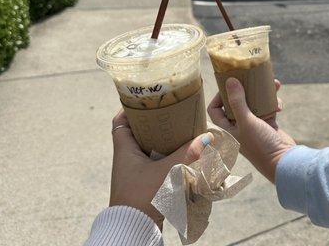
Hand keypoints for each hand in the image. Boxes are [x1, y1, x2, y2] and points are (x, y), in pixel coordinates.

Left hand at [109, 109, 213, 225]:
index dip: (130, 108)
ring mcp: (134, 172)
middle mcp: (126, 159)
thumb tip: (207, 138)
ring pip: (146, 148)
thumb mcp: (166, 171)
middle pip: (136, 132)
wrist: (134, 228)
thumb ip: (187, 154)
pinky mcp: (142, 184)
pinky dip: (164, 156)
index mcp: (124, 150)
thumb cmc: (143, 196)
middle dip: (152, 123)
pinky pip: (152, 163)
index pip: (120, 121)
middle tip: (169, 114)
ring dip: (160, 140)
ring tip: (178, 130)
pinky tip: (179, 155)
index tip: (146, 100)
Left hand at [207, 78, 294, 182]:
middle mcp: (238, 126)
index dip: (218, 96)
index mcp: (227, 128)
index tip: (229, 84)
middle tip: (250, 78)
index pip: (215, 109)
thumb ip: (237, 101)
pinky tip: (279, 105)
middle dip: (245, 90)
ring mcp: (254, 125)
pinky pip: (267, 108)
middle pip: (236, 102)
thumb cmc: (260, 145)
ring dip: (263, 94)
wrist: (283, 162)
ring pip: (254, 103)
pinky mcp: (267, 125)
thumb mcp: (247, 121)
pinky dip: (273, 104)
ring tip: (273, 84)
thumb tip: (229, 80)